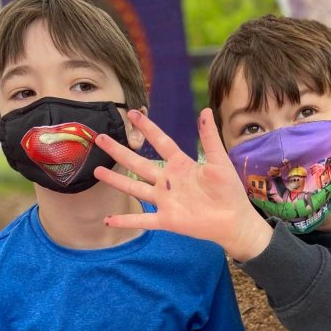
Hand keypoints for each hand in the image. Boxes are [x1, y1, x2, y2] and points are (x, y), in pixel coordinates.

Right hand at [94, 109, 272, 260]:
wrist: (234, 220)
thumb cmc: (229, 190)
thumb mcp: (219, 161)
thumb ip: (209, 138)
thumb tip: (206, 110)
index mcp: (181, 165)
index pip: (160, 142)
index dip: (147, 128)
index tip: (131, 113)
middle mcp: (168, 181)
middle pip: (138, 163)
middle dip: (119, 151)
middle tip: (100, 138)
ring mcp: (165, 200)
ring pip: (135, 188)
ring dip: (116, 181)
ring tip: (96, 170)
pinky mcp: (166, 219)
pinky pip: (142, 220)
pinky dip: (125, 220)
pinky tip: (107, 220)